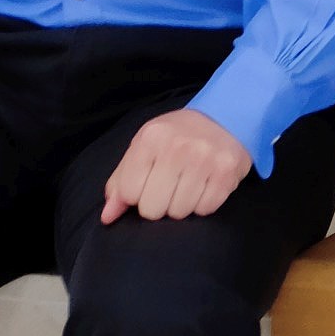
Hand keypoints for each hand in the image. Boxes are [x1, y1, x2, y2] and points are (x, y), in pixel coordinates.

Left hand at [100, 108, 252, 221]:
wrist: (224, 119)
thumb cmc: (176, 137)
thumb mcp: (143, 147)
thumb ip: (121, 181)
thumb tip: (108, 217)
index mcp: (152, 137)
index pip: (129, 193)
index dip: (136, 194)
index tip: (148, 181)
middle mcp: (178, 146)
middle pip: (152, 209)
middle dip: (158, 203)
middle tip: (169, 185)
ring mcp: (205, 159)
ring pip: (179, 213)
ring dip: (181, 204)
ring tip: (188, 184)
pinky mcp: (227, 172)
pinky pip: (205, 210)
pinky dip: (203, 204)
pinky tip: (204, 185)